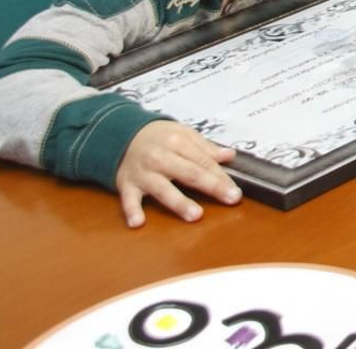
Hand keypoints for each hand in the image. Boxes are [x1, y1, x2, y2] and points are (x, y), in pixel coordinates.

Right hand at [115, 120, 240, 227]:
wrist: (120, 134)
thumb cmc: (157, 136)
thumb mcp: (183, 133)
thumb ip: (206, 147)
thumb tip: (229, 156)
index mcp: (177, 142)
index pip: (203, 161)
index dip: (221, 176)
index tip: (235, 190)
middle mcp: (160, 157)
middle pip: (190, 173)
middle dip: (212, 186)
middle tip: (231, 199)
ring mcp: (143, 173)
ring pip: (163, 189)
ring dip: (179, 202)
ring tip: (196, 215)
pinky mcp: (127, 185)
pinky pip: (128, 199)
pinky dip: (131, 211)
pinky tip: (138, 222)